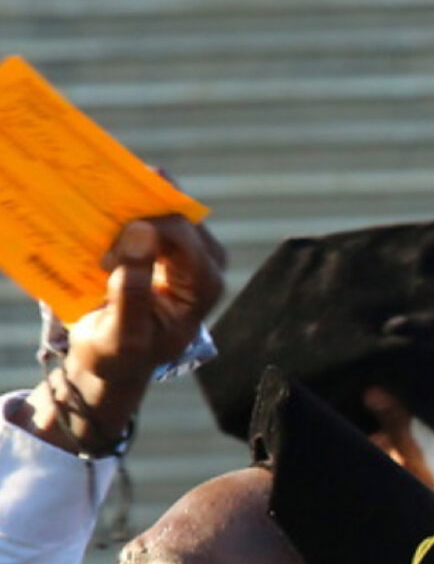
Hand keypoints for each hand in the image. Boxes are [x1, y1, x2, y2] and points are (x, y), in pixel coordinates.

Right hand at [29, 215, 226, 455]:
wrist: (118, 360)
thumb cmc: (120, 353)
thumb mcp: (122, 334)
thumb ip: (132, 290)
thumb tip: (141, 234)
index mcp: (204, 286)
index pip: (181, 235)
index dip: (144, 229)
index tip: (108, 254)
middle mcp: (207, 264)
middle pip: (177, 214)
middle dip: (137, 209)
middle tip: (99, 222)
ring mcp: (192, 252)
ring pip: (168, 206)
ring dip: (131, 203)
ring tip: (97, 212)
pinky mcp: (173, 246)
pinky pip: (155, 212)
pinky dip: (129, 208)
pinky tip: (102, 210)